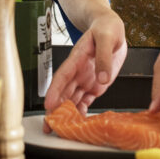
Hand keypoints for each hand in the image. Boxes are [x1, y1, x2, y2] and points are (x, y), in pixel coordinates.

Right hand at [42, 8, 125, 131]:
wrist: (111, 28)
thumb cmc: (106, 28)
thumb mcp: (107, 38)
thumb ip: (105, 57)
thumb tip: (103, 78)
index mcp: (77, 58)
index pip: (62, 76)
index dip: (54, 91)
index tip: (48, 104)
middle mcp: (78, 71)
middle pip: (63, 93)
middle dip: (55, 110)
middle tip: (49, 126)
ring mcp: (85, 79)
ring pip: (72, 99)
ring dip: (66, 115)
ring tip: (60, 130)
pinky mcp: (94, 85)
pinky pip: (85, 101)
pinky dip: (81, 113)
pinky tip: (78, 124)